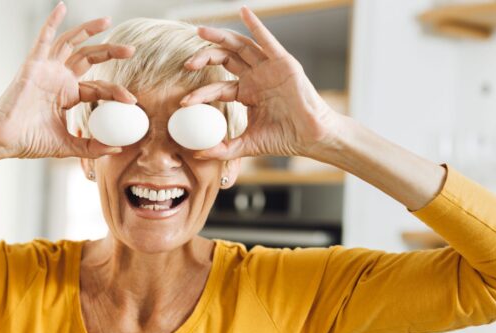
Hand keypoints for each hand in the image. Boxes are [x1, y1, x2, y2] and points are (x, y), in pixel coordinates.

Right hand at [0, 2, 135, 158]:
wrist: (4, 140)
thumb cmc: (28, 141)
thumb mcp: (67, 145)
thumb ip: (90, 147)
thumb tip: (116, 150)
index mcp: (66, 95)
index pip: (97, 87)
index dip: (114, 91)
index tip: (131, 100)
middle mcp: (58, 78)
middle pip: (89, 58)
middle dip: (110, 52)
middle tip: (131, 50)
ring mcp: (46, 69)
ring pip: (71, 43)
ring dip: (89, 30)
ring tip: (108, 21)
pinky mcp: (33, 64)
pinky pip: (44, 38)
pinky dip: (52, 21)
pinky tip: (62, 8)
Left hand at [181, 6, 342, 159]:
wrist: (310, 138)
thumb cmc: (284, 138)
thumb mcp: (247, 145)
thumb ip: (223, 149)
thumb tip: (198, 154)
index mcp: (247, 92)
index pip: (218, 87)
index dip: (200, 92)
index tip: (184, 103)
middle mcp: (256, 77)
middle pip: (225, 59)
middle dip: (204, 57)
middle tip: (187, 63)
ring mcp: (269, 68)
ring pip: (241, 46)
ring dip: (221, 37)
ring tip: (201, 31)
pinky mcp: (283, 63)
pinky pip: (267, 40)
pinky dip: (256, 25)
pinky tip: (243, 12)